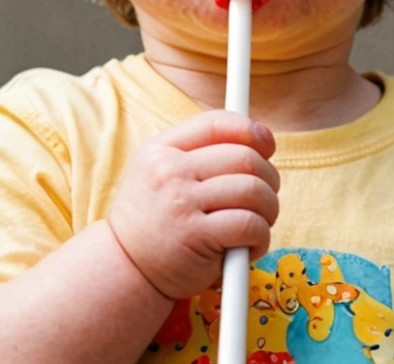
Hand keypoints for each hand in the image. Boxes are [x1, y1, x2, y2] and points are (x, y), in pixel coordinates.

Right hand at [108, 111, 279, 299]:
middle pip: (243, 157)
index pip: (217, 123)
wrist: (124, 269)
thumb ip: (197, 151)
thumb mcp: (157, 171)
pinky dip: (261, 235)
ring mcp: (182, 203)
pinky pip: (249, 225)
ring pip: (252, 190)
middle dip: (268, 176)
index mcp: (162, 148)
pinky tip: (252, 244)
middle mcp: (170, 171)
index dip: (250, 130)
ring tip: (261, 221)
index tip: (267, 145)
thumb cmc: (152, 219)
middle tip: (267, 194)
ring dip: (269, 207)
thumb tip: (256, 137)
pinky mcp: (196, 238)